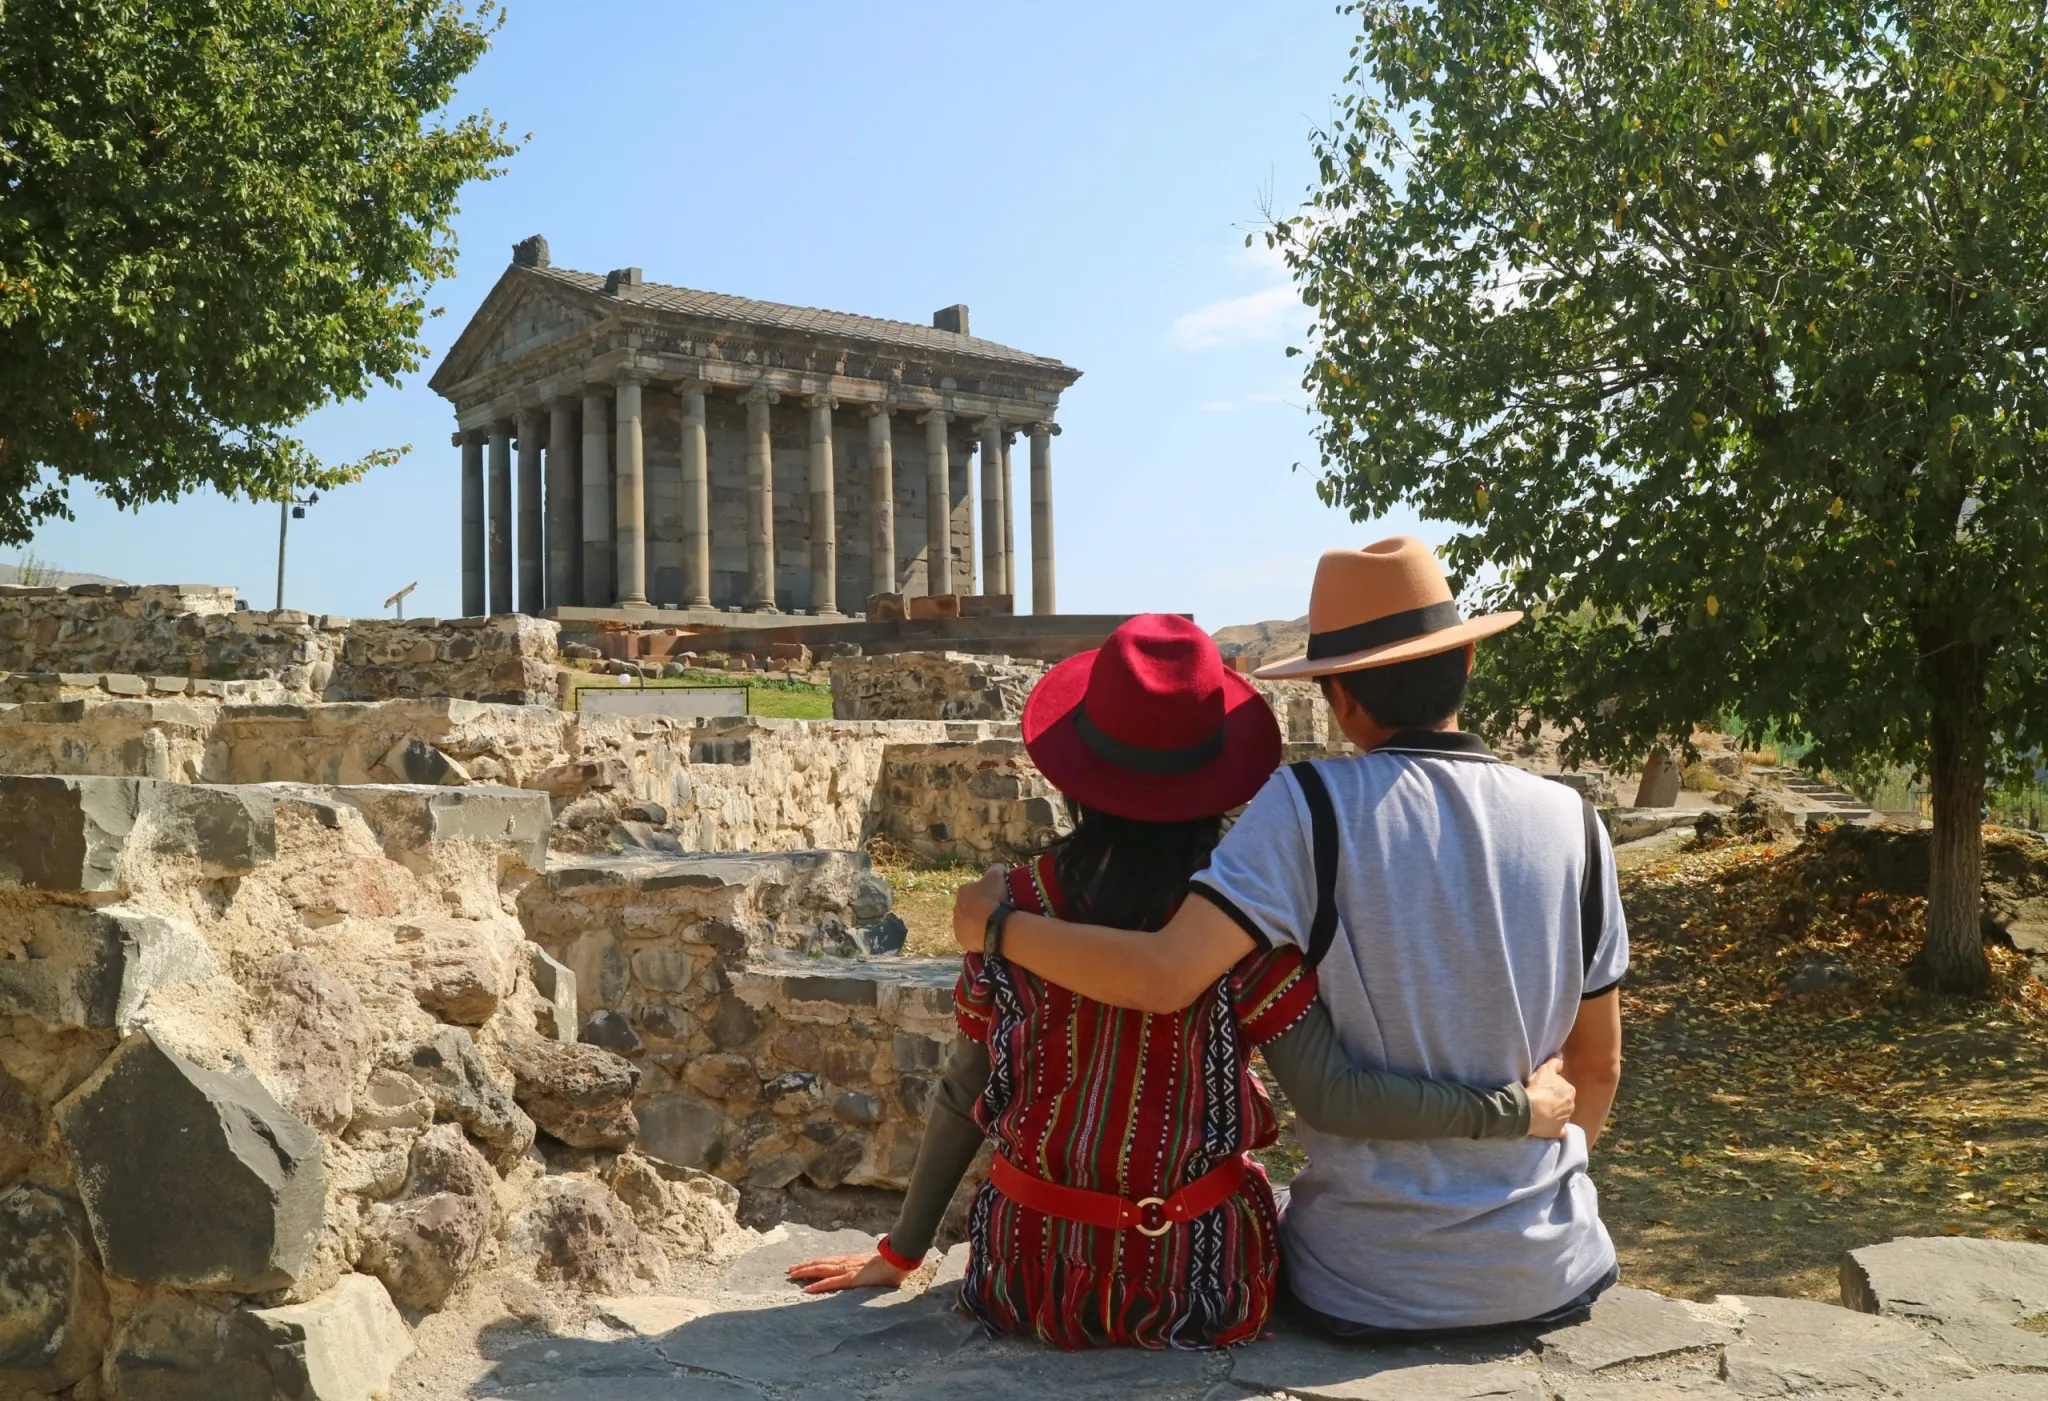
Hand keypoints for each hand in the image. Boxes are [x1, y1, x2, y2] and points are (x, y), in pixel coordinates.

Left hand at [785, 1251, 911, 1293]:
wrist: (896, 1261)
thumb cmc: (889, 1265)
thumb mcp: (873, 1267)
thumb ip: (866, 1270)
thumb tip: (865, 1273)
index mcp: (850, 1261)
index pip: (828, 1262)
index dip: (815, 1263)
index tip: (803, 1266)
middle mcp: (845, 1263)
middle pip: (820, 1264)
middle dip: (804, 1267)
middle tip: (790, 1270)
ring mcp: (847, 1270)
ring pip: (821, 1270)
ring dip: (805, 1273)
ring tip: (792, 1275)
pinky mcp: (850, 1279)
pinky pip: (831, 1282)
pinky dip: (818, 1286)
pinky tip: (807, 1289)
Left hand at [951, 865, 1006, 952]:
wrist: (994, 926)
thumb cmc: (994, 898)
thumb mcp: (997, 876)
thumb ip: (996, 869)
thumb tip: (998, 868)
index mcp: (963, 891)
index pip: (972, 890)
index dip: (984, 893)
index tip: (994, 897)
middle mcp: (956, 907)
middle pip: (968, 906)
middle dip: (978, 908)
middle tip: (994, 911)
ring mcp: (957, 925)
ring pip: (968, 922)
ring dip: (977, 922)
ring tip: (992, 925)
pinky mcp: (961, 940)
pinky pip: (970, 936)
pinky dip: (977, 935)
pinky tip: (988, 934)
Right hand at [1523, 1056, 1576, 1138]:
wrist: (1529, 1110)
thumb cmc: (1538, 1088)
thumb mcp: (1545, 1070)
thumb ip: (1554, 1062)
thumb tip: (1560, 1055)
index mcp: (1570, 1090)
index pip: (1564, 1087)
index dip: (1553, 1087)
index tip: (1543, 1088)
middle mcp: (1571, 1106)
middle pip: (1564, 1102)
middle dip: (1556, 1101)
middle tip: (1541, 1099)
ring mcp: (1565, 1120)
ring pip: (1562, 1115)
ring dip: (1554, 1114)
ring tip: (1541, 1112)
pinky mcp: (1558, 1131)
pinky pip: (1559, 1131)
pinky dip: (1555, 1129)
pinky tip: (1548, 1127)